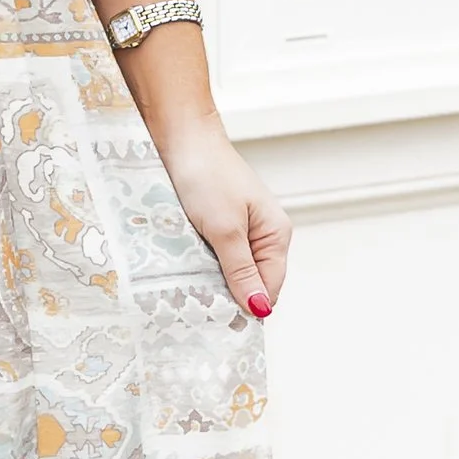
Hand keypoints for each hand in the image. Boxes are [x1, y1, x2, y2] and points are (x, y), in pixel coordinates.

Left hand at [152, 116, 291, 321]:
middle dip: (228, 294)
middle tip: (199, 302)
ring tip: (190, 282)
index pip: (269, 289)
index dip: (247, 306)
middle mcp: (263, 235)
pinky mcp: (219, 224)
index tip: (218, 320)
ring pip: (231, 271)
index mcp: (276, 235)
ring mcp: (241, 229)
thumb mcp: (225, 229)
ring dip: (213, 279)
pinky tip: (187, 264)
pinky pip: (216, 257)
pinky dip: (202, 264)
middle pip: (252, 282)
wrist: (182, 138)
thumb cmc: (207, 176)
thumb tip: (259, 309)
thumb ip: (241, 270)